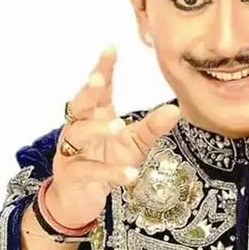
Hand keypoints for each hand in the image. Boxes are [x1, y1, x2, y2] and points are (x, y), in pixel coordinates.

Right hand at [46, 46, 180, 227]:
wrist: (79, 200)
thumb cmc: (106, 163)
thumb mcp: (133, 144)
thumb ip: (151, 127)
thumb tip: (176, 108)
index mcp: (95, 116)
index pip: (98, 90)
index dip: (102, 69)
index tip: (111, 49)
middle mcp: (79, 129)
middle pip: (79, 105)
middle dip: (87, 91)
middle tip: (98, 80)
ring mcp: (72, 152)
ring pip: (78, 134)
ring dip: (96, 128)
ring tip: (117, 126)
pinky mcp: (72, 176)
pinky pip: (88, 171)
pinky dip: (109, 172)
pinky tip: (129, 174)